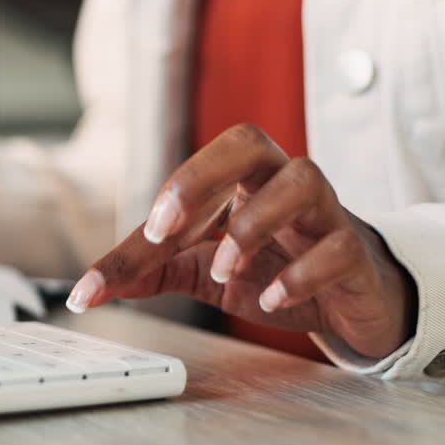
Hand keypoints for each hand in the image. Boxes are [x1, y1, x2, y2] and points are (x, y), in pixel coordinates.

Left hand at [66, 124, 417, 358]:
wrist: (350, 303)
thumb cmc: (276, 269)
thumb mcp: (203, 271)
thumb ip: (151, 271)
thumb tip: (87, 288)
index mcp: (242, 179)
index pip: (198, 168)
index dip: (170, 193)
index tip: (146, 235)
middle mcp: (282, 183)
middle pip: (248, 141)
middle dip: (202, 176)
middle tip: (169, 229)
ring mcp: (325, 214)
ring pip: (302, 180)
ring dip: (252, 226)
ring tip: (222, 271)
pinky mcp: (356, 255)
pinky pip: (339, 245)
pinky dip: (301, 273)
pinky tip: (270, 298)